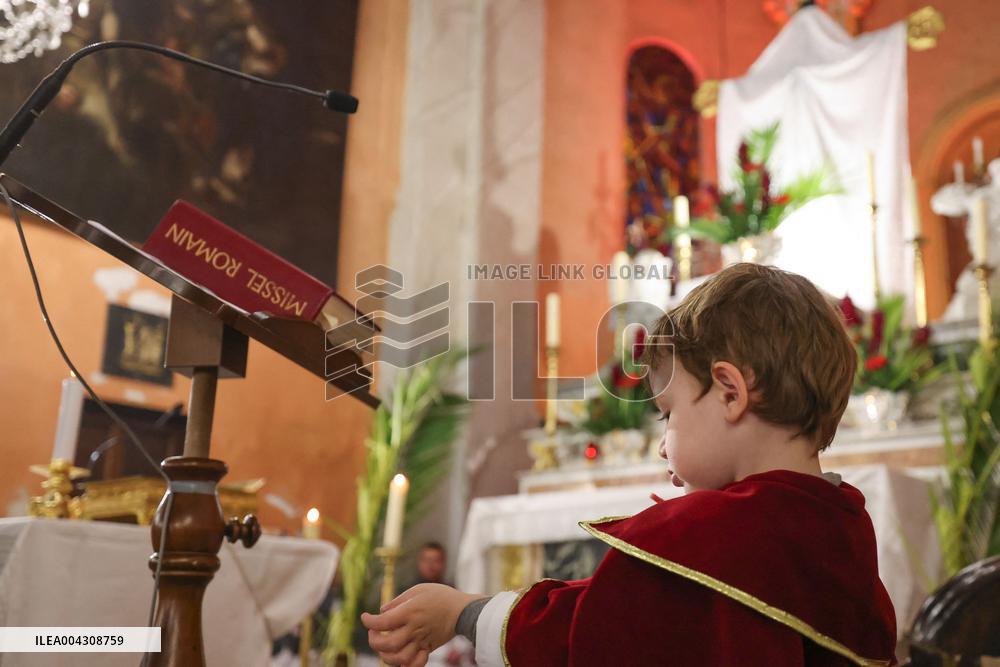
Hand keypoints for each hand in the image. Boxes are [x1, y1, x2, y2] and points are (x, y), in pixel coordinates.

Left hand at [361, 583, 484, 666]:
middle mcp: (414, 629)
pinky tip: (399, 657)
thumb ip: (398, 601)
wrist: (463, 610)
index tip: (365, 617)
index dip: (369, 621)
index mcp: (409, 612)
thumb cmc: (441, 596)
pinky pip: (416, 663)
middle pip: (387, 644)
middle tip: (374, 632)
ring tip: (384, 646)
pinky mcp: (428, 648)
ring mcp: (422, 641)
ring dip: (386, 655)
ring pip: (399, 658)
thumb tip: (382, 610)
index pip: (382, 622)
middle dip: (374, 641)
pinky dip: (405, 664)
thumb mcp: (418, 590)